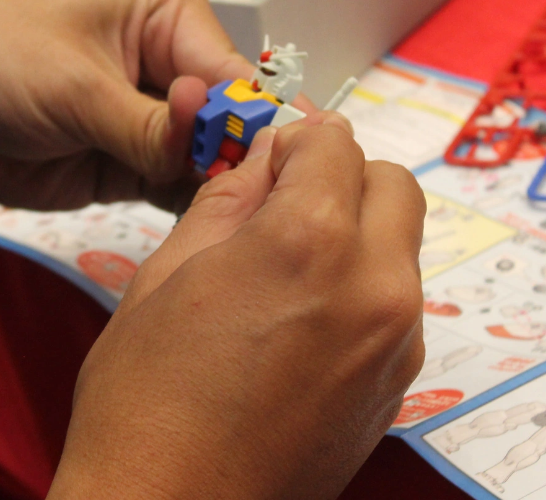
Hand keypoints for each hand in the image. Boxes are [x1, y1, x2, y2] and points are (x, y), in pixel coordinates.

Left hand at [0, 0, 314, 214]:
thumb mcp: (76, 88)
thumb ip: (153, 126)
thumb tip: (224, 134)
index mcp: (170, 12)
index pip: (235, 75)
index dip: (249, 127)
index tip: (258, 175)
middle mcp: (171, 61)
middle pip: (231, 123)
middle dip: (236, 166)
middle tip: (246, 214)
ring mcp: (151, 118)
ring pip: (208, 163)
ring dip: (215, 195)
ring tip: (229, 229)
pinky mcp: (127, 165)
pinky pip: (174, 191)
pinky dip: (187, 212)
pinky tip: (203, 235)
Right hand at [48, 119, 426, 499]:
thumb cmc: (146, 402)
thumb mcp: (165, 273)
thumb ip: (228, 200)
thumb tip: (263, 158)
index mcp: (309, 243)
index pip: (334, 144)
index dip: (292, 144)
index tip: (264, 162)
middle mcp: (373, 287)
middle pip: (392, 184)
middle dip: (341, 178)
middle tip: (282, 204)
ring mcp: (395, 344)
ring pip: (399, 244)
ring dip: (354, 233)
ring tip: (283, 273)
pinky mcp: (397, 387)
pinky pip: (394, 303)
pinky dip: (359, 288)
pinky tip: (297, 322)